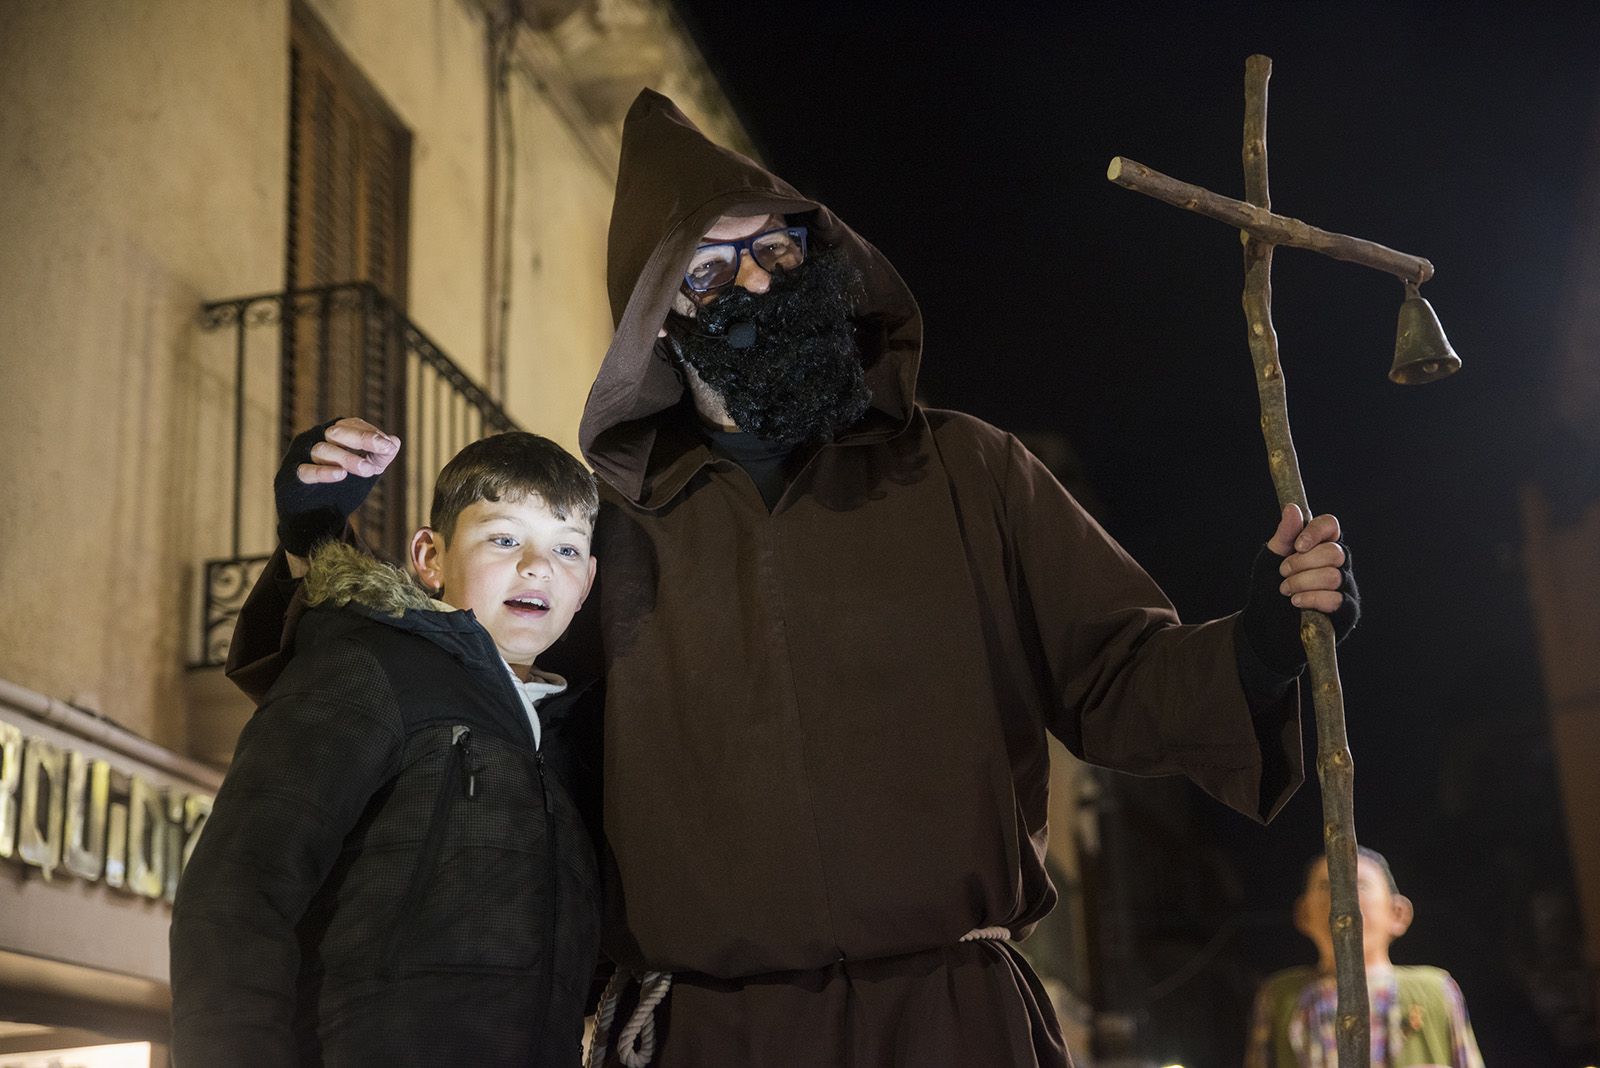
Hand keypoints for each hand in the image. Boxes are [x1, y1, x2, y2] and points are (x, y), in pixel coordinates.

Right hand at [276, 418, 400, 561]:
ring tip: (367, 470)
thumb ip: (381, 456)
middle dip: (361, 440)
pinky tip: (341, 475)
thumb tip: (395, 441)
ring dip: (347, 458)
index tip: (388, 446)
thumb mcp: (367, 469)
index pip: (352, 424)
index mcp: (334, 433)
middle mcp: (315, 439)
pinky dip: (323, 472)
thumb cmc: (343, 485)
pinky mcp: (292, 476)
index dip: (370, 433)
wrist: (318, 515)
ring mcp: (301, 456)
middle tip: (383, 451)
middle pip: (336, 432)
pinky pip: (305, 471)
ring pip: (322, 450)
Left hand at [1267, 504, 1344, 612]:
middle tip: (1283, 572)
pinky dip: (1312, 599)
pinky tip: (1296, 602)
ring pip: (1333, 576)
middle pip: (1333, 553)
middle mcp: (1339, 563)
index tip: (1298, 545)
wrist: (1265, 621)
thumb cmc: (1270, 586)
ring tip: (1286, 590)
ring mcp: (1345, 586)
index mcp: (1321, 544)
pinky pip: (1337, 599)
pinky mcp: (1346, 610)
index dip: (1315, 533)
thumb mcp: (1271, 557)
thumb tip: (1293, 508)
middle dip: (1302, 564)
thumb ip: (1285, 534)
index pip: (1331, 525)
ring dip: (1302, 583)